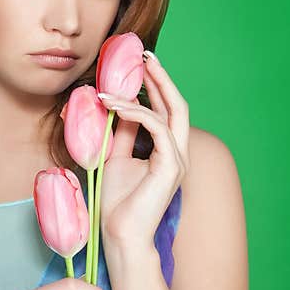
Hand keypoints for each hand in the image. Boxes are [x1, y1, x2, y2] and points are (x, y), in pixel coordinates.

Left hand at [96, 51, 190, 247]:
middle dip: (161, 77)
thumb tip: (112, 108)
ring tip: (111, 85)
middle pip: (177, 105)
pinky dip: (136, 112)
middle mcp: (177, 153)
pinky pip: (158, 127)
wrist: (120, 236)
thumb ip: (119, 134)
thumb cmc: (116, 203)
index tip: (139, 64)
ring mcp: (178, 160)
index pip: (165, 110)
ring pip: (170, 112)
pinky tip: (114, 106)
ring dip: (140, 93)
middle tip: (144, 54)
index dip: (155, 86)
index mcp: (166, 152)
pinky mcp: (171, 167)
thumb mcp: (113, 158)